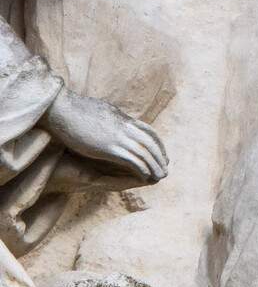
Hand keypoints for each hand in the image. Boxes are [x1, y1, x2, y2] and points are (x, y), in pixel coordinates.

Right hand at [44, 89, 165, 183]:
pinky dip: (142, 169)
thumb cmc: (75, 109)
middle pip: (150, 143)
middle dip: (160, 156)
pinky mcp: (109, 147)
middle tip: (165, 168)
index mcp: (123, 119)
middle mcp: (125, 127)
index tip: (162, 153)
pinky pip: (132, 160)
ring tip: (161, 176)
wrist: (62, 108)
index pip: (148, 132)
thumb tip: (114, 116)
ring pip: (144, 153)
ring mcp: (118, 137)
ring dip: (154, 166)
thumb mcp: (101, 111)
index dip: (157, 144)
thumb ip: (111, 117)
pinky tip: (146, 177)